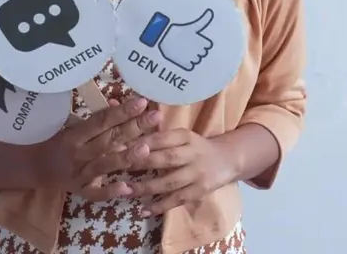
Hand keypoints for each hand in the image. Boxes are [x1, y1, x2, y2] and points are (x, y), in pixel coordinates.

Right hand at [36, 96, 162, 199]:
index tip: (142, 102)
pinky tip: (127, 188)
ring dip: (125, 158)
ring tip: (147, 148)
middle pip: (108, 140)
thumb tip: (117, 102)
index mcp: (74, 135)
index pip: (101, 121)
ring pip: (105, 165)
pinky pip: (96, 193)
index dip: (121, 112)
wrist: (35, 168)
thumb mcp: (70, 126)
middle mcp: (78, 154)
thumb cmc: (57, 142)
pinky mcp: (81, 191)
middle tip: (155, 117)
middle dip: (133, 128)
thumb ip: (94, 119)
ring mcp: (80, 174)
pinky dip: (110, 191)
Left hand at [117, 128, 237, 215]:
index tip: (121, 147)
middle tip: (118, 167)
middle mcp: (193, 153)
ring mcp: (197, 174)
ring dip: (146, 187)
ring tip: (126, 191)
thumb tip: (128, 137)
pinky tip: (143, 210)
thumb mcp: (183, 136)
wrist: (228, 159)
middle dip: (141, 163)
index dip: (142, 143)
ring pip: (169, 182)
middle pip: (165, 159)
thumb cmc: (197, 147)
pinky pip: (177, 199)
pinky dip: (160, 206)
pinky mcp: (200, 191)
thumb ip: (160, 137)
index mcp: (186, 136)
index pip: (162, 138)